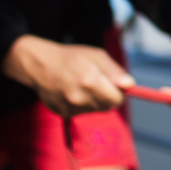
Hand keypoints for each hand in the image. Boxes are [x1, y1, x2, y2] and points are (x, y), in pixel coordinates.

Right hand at [3, 34, 132, 116]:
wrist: (40, 65)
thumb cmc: (71, 58)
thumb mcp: (96, 56)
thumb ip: (115, 71)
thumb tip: (129, 85)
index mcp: (90, 81)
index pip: (117, 100)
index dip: (118, 92)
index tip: (114, 84)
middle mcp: (79, 97)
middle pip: (107, 107)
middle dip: (107, 96)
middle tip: (96, 82)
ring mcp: (69, 107)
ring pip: (95, 110)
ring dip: (95, 100)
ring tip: (82, 85)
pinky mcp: (63, 113)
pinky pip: (82, 112)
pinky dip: (82, 104)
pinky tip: (73, 92)